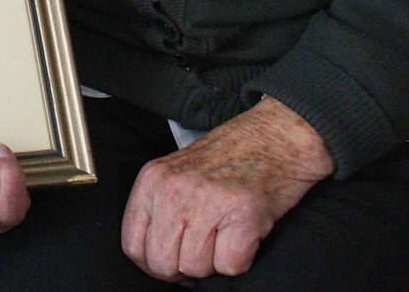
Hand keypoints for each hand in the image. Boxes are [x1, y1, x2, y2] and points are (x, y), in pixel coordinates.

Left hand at [120, 97, 332, 281]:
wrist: (276, 138)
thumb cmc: (229, 159)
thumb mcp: (178, 172)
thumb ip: (160, 208)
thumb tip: (153, 258)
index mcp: (153, 179)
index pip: (132, 244)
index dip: (152, 263)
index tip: (171, 261)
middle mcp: (174, 189)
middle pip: (162, 262)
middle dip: (183, 269)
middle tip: (204, 249)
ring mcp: (208, 201)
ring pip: (195, 268)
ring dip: (214, 262)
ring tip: (226, 234)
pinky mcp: (243, 215)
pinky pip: (230, 266)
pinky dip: (240, 259)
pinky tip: (244, 234)